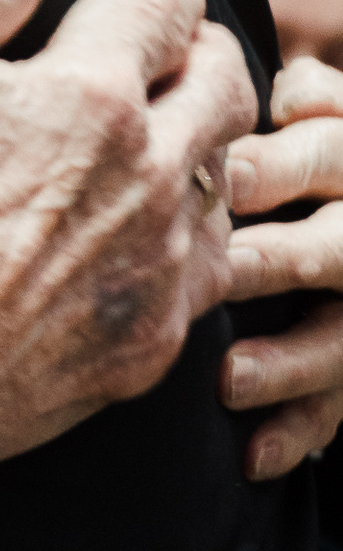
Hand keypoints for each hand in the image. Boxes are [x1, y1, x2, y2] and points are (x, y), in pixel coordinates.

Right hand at [0, 0, 248, 550]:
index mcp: (93, 93)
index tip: (119, 4)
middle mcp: (153, 174)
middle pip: (229, 79)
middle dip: (198, 56)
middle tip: (148, 63)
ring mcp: (165, 262)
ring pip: (235, 173)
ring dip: (203, 147)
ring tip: (146, 147)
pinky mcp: (159, 340)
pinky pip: (219, 265)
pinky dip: (196, 235)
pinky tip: (143, 234)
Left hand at [222, 58, 342, 478]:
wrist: (342, 228)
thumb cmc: (327, 157)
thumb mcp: (333, 116)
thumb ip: (309, 101)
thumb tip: (285, 92)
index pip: (327, 153)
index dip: (277, 165)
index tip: (219, 177)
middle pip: (336, 250)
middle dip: (282, 261)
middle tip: (224, 273)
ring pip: (342, 339)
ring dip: (290, 361)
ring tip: (230, 379)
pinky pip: (339, 409)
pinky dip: (299, 432)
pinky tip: (254, 457)